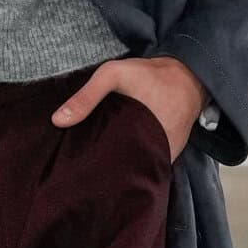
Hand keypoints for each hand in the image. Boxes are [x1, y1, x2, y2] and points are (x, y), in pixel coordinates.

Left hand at [49, 55, 203, 162]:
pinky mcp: (170, 154)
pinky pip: (149, 164)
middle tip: (84, 172)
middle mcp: (156, 150)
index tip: (78, 170)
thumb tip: (58, 121)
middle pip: (124, 171)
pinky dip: (136, 163)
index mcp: (141, 133)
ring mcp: (166, 154)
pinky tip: (120, 160)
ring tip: (99, 171)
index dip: (94, 169)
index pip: (112, 164)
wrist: (189, 76)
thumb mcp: (113, 74)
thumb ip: (87, 96)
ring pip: (138, 170)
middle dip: (105, 173)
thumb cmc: (149, 74)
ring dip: (122, 169)